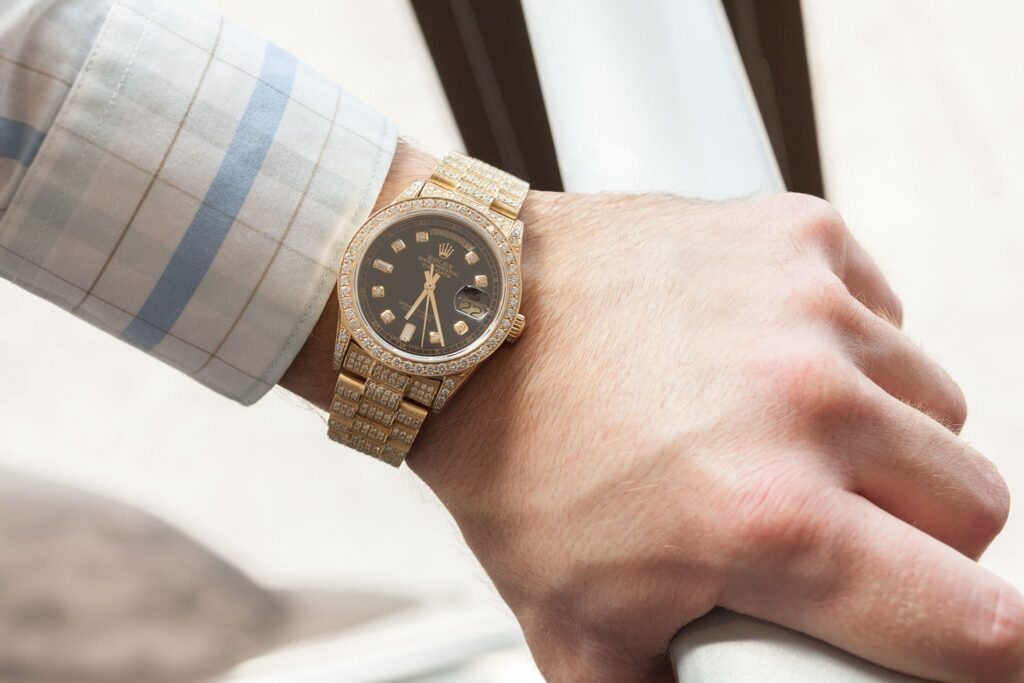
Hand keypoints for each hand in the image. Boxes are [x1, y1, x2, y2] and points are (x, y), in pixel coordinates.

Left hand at [409, 191, 1021, 681]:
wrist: (465, 319)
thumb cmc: (510, 459)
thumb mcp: (578, 622)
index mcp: (767, 519)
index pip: (974, 623)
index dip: (991, 650)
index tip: (978, 644)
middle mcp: (807, 404)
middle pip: (970, 507)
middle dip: (917, 539)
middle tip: (831, 529)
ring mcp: (808, 307)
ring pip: (935, 407)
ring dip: (884, 438)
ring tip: (785, 437)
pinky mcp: (796, 237)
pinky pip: (884, 317)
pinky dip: (848, 350)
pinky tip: (764, 360)